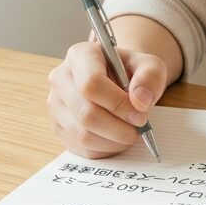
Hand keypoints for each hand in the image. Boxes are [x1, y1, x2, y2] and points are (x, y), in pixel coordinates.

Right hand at [46, 41, 167, 158]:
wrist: (117, 79)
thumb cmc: (130, 71)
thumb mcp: (149, 65)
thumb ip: (150, 77)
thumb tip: (140, 101)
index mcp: (80, 55)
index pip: (91, 84)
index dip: (118, 104)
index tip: (140, 115)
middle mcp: (61, 78)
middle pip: (86, 113)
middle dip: (118, 128)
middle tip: (138, 128)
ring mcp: (55, 104)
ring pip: (82, 134)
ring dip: (113, 141)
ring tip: (130, 133)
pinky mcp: (58, 127)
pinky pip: (80, 147)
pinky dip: (104, 149)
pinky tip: (117, 139)